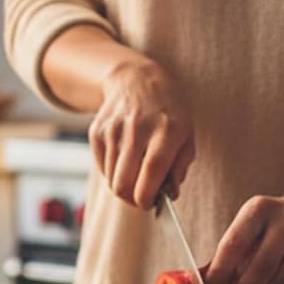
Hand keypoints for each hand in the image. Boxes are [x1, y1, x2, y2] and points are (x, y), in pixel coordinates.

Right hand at [88, 59, 194, 209]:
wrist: (137, 80)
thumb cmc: (168, 113)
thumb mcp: (186, 136)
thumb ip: (179, 168)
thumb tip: (168, 196)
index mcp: (166, 131)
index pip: (151, 174)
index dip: (147, 198)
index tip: (150, 204)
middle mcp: (137, 129)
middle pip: (123, 184)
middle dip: (131, 199)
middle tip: (141, 197)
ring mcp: (114, 129)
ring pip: (111, 179)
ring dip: (123, 185)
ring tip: (136, 174)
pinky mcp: (97, 131)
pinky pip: (102, 168)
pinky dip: (112, 173)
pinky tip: (125, 160)